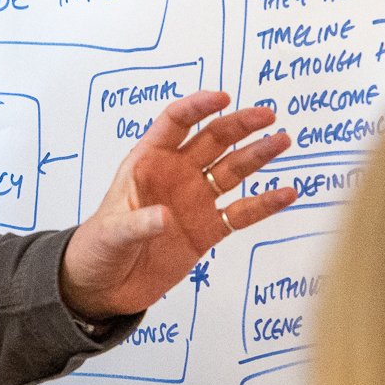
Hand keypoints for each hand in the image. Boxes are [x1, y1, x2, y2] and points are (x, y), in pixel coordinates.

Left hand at [60, 93, 296, 319]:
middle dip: (239, 126)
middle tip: (268, 116)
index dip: (197, 107)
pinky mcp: (207, 231)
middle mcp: (175, 176)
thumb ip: (138, 224)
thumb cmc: (98, 249)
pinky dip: (264, 204)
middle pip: (212, 141)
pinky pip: (241, 213)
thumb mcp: (111, 234)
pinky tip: (287, 193)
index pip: (174, 123)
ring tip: (283, 142)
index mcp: (147, 163)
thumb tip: (166, 217)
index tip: (223, 99)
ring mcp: (194, 202)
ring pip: (231, 171)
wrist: (103, 286)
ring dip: (257, 156)